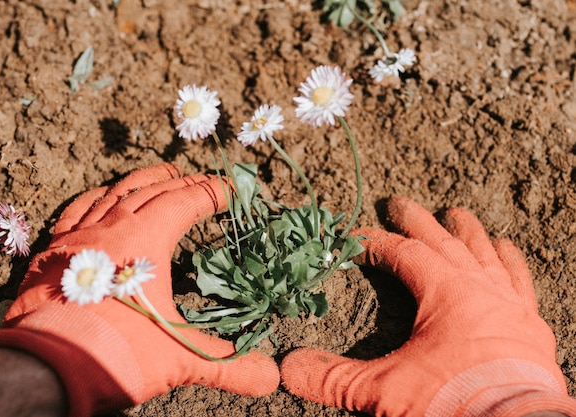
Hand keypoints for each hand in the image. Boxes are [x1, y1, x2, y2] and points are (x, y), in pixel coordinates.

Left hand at [0, 163, 278, 415]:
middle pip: (154, 190)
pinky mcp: (54, 252)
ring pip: (116, 193)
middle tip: (202, 182)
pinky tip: (104, 197)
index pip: (186, 201)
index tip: (230, 190)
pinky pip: (77, 210)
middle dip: (183, 183)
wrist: (42, 368)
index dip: (211, 192)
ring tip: (163, 175)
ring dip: (143, 181)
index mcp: (146, 239)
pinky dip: (96, 198)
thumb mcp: (179, 358)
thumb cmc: (116, 354)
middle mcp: (113, 227)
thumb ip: (228, 365)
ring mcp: (79, 236)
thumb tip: (270, 378)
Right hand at [281, 196, 575, 415]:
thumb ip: (335, 377)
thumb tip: (289, 368)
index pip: (402, 254)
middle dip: (417, 222)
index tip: (354, 239)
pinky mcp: (530, 324)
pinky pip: (520, 281)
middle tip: (399, 203)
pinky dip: (511, 262)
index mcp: (445, 291)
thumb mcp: (385, 390)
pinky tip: (506, 249)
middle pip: (442, 242)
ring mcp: (509, 304)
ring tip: (457, 214)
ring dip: (466, 233)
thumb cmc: (452, 403)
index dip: (374, 243)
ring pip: (484, 254)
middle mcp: (479, 287)